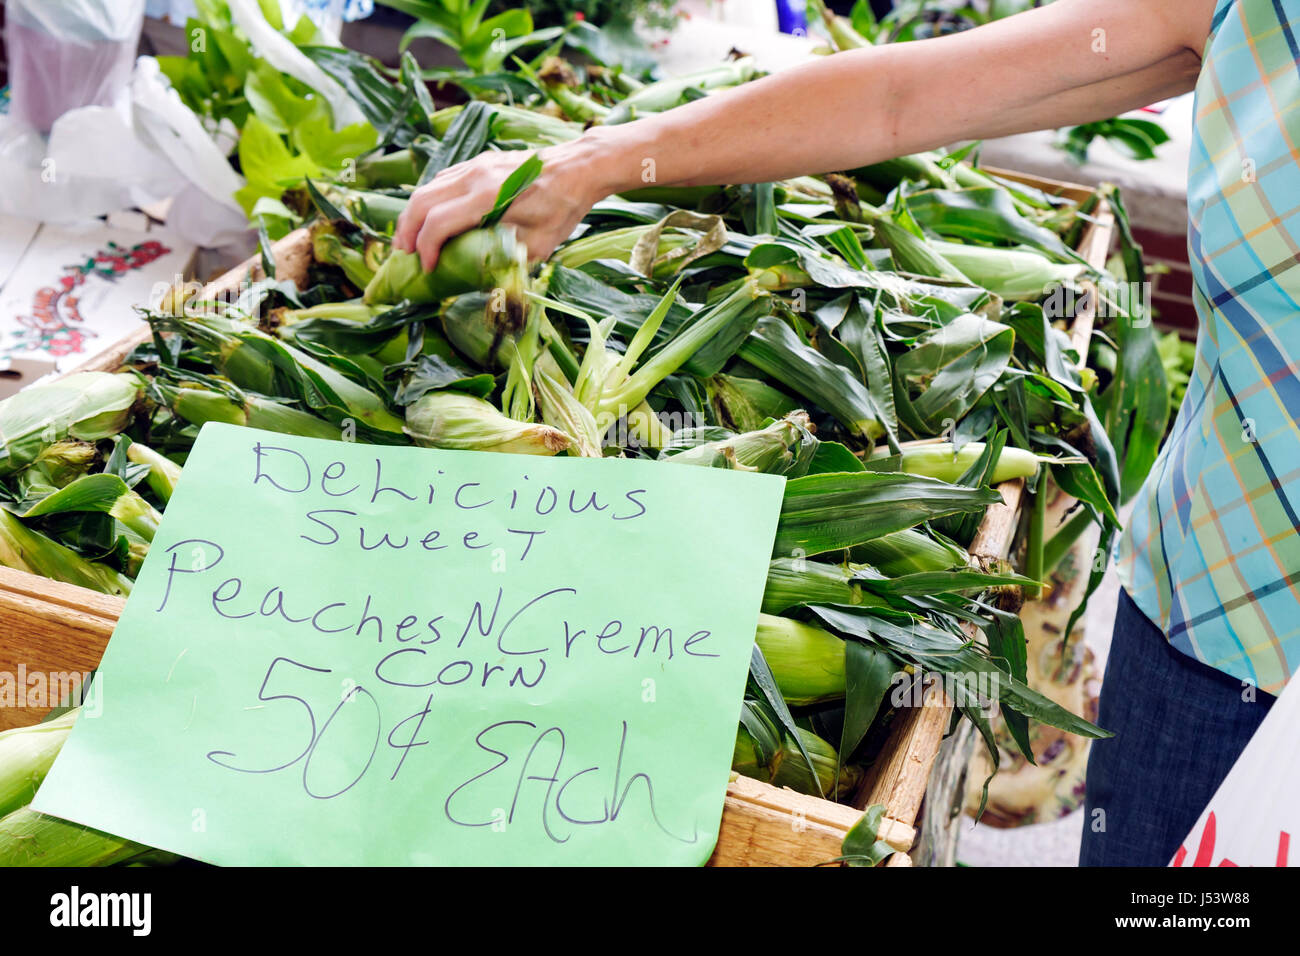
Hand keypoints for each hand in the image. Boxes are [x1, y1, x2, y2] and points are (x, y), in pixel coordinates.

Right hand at [393, 141, 611, 270]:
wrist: (578, 167)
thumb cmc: (563, 208)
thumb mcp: (539, 244)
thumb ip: (506, 259)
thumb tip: (479, 278)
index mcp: (489, 197)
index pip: (438, 222)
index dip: (426, 249)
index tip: (428, 269)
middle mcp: (475, 176)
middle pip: (421, 201)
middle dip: (406, 231)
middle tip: (403, 256)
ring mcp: (474, 165)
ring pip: (427, 188)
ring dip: (413, 215)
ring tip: (410, 240)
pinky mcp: (477, 162)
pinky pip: (441, 180)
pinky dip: (428, 201)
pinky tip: (430, 219)